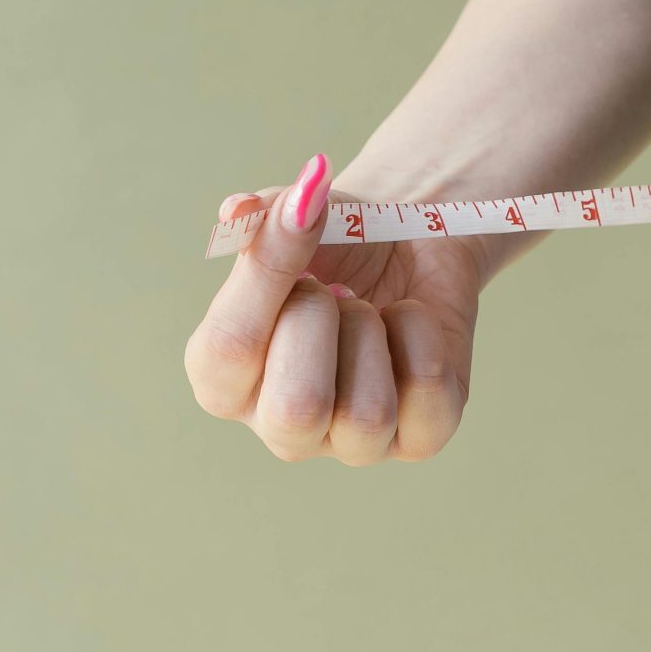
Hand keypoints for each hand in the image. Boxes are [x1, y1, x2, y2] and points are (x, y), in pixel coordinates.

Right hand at [183, 153, 487, 463]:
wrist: (413, 243)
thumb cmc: (336, 243)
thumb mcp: (292, 218)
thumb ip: (258, 216)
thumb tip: (241, 209)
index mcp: (222, 380)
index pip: (228, 350)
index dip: (267, 276)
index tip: (301, 216)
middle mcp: (279, 425)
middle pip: (297, 407)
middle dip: (324, 323)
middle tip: (334, 288)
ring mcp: (350, 441)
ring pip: (366, 414)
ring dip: (374, 334)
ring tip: (370, 311)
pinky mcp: (418, 437)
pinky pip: (428, 396)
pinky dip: (424, 339)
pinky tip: (409, 323)